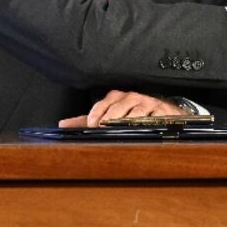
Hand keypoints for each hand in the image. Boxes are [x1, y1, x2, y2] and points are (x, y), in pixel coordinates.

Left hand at [57, 90, 185, 127]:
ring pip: (136, 112)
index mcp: (117, 97)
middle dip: (111, 117)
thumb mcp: (109, 115)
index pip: (104, 103)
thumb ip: (86, 120)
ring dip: (128, 120)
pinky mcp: (162, 111)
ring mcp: (147, 104)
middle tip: (104, 127)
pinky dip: (150, 122)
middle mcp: (132, 98)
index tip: (92, 124)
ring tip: (122, 128)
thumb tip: (63, 124)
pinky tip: (144, 129)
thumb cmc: (134, 113)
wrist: (163, 113)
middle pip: (119, 106)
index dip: (97, 113)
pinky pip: (155, 116)